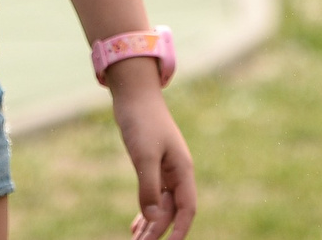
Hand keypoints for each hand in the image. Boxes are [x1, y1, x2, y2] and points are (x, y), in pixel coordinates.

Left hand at [108, 62, 195, 239]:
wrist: (134, 95)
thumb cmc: (142, 121)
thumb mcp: (144, 155)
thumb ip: (149, 187)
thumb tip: (154, 218)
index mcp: (182, 169)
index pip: (187, 209)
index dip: (180, 231)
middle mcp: (177, 172)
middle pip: (172, 210)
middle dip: (159, 232)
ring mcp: (166, 169)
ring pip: (162, 205)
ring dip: (151, 225)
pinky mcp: (153, 165)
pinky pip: (154, 195)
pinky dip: (146, 211)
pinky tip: (136, 224)